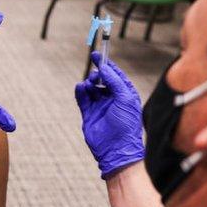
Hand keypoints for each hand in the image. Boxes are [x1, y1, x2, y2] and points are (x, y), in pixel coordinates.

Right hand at [75, 52, 144, 178]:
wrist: (116, 149)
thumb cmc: (126, 125)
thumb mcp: (125, 99)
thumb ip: (115, 82)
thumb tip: (104, 69)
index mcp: (125, 95)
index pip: (116, 76)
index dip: (107, 65)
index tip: (98, 56)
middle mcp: (113, 99)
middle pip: (102, 80)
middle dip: (97, 74)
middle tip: (94, 72)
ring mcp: (100, 106)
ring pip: (91, 88)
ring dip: (89, 83)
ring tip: (89, 84)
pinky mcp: (89, 114)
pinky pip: (82, 99)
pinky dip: (80, 92)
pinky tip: (80, 88)